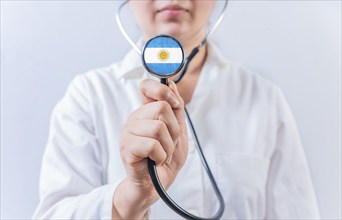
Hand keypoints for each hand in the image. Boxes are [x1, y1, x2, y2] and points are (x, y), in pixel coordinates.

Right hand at [112, 79, 187, 218]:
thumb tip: (172, 85)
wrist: (155, 186)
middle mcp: (134, 119)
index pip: (146, 86)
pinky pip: (152, 144)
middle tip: (169, 143)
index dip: (162, 90)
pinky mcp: (126, 148)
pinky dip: (161, 155)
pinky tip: (156, 160)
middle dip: (174, 130)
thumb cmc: (165, 159)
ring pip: (158, 127)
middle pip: (161, 107)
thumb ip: (176, 110)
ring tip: (162, 154)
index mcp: (145, 113)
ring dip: (168, 146)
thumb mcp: (178, 132)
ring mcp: (128, 133)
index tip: (175, 104)